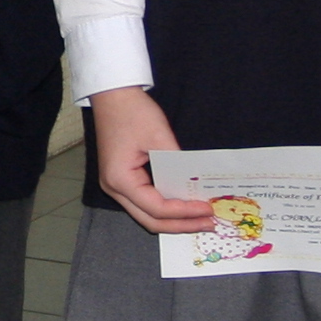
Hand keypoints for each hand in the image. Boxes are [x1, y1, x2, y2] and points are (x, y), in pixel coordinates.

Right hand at [89, 86, 212, 233]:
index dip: (184, 212)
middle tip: (208, 223)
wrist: (112, 95)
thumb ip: (177, 164)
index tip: (207, 209)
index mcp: (120, 179)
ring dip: (174, 219)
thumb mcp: (158, 136)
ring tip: (200, 219)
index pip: (157, 207)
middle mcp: (114, 189)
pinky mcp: (124, 180)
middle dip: (181, 225)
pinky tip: (184, 205)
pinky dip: (166, 207)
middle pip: (150, 220)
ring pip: (147, 215)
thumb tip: (197, 186)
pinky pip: (146, 203)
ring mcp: (116, 187)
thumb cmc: (131, 111)